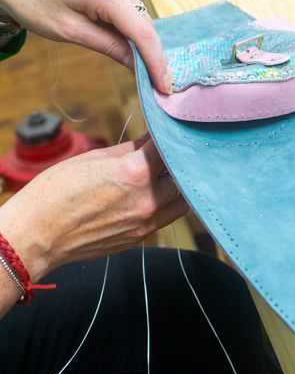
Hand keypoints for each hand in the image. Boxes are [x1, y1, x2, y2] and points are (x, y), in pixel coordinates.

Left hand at [0, 0, 171, 93]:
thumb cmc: (34, 3)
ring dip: (144, 44)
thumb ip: (108, 46)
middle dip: (154, 55)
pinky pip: (129, 10)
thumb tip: (137, 65)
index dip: (157, 62)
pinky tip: (132, 49)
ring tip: (149, 72)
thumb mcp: (71, 31)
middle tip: (160, 85)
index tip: (165, 86)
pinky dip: (132, 30)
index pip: (142, 33)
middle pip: (145, 25)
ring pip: (139, 18)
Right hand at [0, 138, 187, 281]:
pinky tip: (144, 198)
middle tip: (158, 158)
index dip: (164, 139)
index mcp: (136, 173)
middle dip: (170, 165)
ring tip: (156, 178)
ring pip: (179, 202)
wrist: (36, 235)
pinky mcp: (138, 239)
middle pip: (179, 176)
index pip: (166, 148)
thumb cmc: (56, 191)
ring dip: (173, 188)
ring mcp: (144, 224)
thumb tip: (147, 142)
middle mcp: (147, 200)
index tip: (160, 135)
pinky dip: (161, 206)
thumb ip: (128, 150)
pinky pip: (162, 219)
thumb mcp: (92, 158)